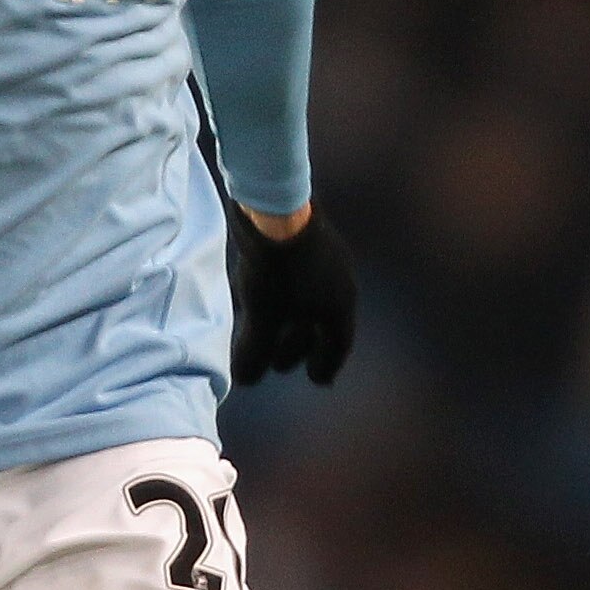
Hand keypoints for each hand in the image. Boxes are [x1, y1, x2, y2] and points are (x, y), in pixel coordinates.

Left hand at [227, 203, 356, 385]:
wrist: (276, 208)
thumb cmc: (276, 272)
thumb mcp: (263, 316)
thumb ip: (257, 350)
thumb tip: (247, 380)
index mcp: (340, 307)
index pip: (339, 345)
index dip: (326, 364)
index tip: (318, 380)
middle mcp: (342, 284)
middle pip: (325, 324)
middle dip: (301, 347)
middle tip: (281, 365)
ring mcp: (331, 258)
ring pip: (315, 300)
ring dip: (295, 322)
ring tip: (270, 332)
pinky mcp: (312, 239)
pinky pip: (306, 279)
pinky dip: (290, 297)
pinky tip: (270, 296)